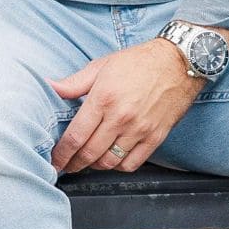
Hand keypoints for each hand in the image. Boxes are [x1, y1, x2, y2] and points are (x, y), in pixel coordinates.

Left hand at [48, 39, 203, 174]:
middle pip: (90, 153)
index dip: (62, 153)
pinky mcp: (156, 137)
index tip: (55, 160)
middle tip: (66, 166)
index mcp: (103, 99)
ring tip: (87, 162)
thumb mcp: (101, 66)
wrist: (178, 62)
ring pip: (110, 162)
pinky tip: (112, 159)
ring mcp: (139, 129)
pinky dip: (118, 166)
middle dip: (74, 164)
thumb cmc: (138, 62)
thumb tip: (50, 87)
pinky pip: (132, 163)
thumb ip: (74, 82)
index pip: (76, 136)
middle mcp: (120, 117)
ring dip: (94, 166)